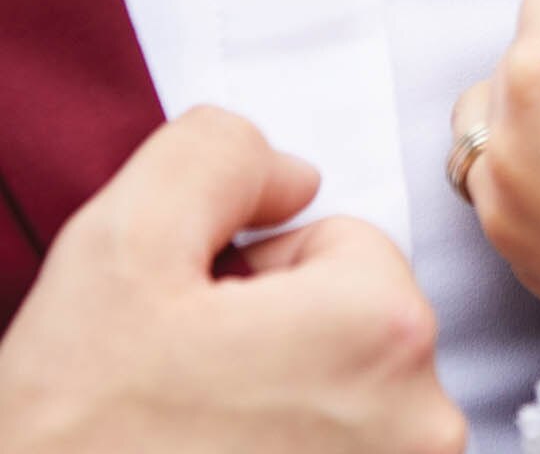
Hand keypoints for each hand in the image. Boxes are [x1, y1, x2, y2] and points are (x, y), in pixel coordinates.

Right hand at [0, 107, 465, 453]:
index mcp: (387, 332)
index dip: (248, 275)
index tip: (189, 336)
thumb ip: (221, 158)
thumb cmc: (73, 441)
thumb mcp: (124, 244)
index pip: (341, 243)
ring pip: (342, 403)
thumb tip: (293, 177)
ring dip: (274, 410)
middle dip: (270, 342)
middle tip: (182, 396)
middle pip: (352, 325)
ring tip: (187, 445)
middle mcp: (423, 423)